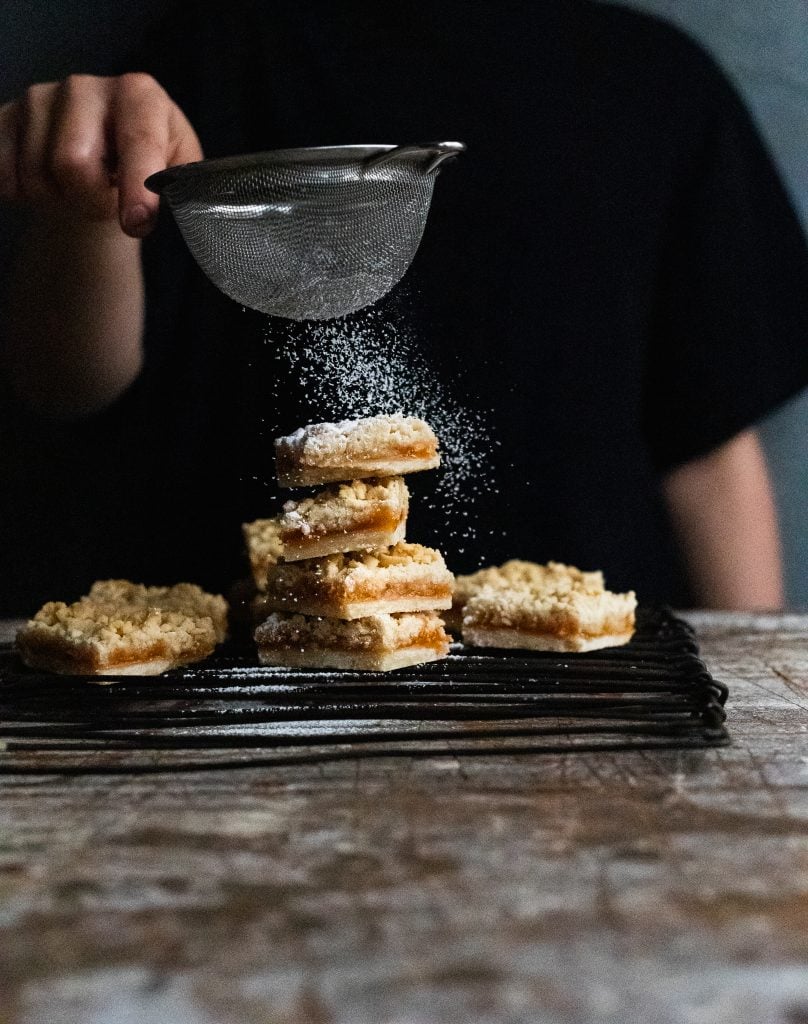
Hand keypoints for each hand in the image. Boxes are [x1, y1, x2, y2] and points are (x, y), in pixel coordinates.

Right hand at [0, 73, 202, 237]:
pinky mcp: (5, 116)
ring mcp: (40, 98)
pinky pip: (3, 172)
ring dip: (58, 199)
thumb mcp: (177, 172)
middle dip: (89, 200)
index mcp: (139, 95)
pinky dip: (24, 194)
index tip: (137, 222)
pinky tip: (47, 185)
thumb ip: (182, 183)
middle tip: (104, 205)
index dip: (137, 185)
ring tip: (77, 190)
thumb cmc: (145, 168)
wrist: (102, 165)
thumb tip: (185, 198)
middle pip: (72, 162)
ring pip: (36, 174)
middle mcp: (86, 87)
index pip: (137, 140)